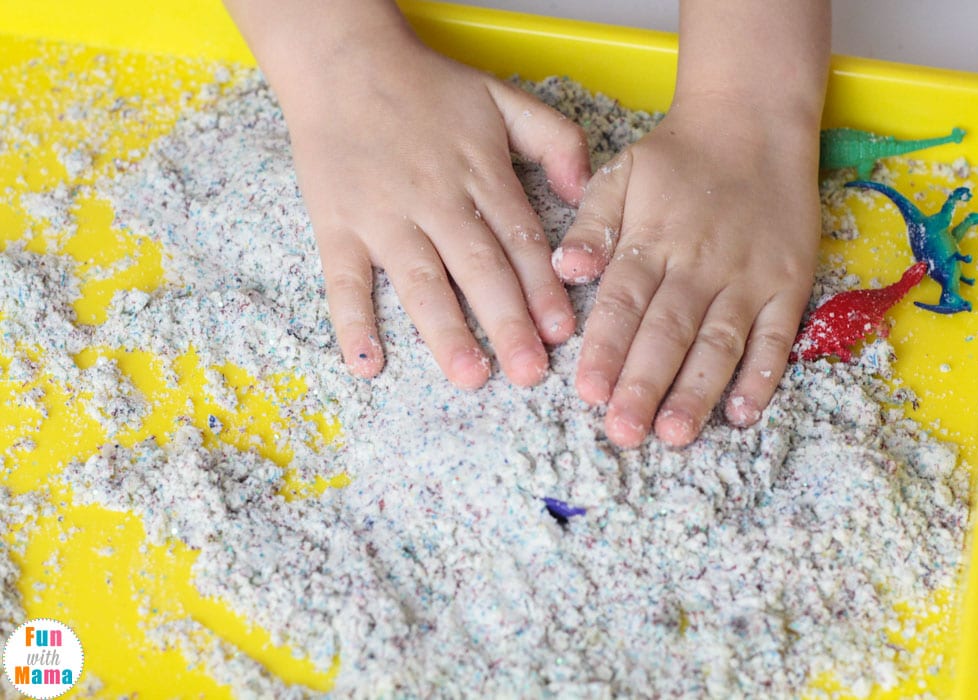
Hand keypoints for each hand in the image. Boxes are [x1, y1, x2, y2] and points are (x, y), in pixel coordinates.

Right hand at [283, 37, 589, 387]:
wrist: (344, 61)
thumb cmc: (427, 85)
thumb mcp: (504, 98)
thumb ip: (554, 140)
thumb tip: (581, 194)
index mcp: (481, 175)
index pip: (521, 240)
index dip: (544, 288)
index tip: (562, 332)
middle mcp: (437, 201)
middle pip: (479, 269)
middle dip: (508, 323)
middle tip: (530, 372)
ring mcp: (384, 216)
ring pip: (421, 281)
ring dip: (446, 331)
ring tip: (470, 374)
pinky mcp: (337, 225)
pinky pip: (344, 280)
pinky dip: (352, 323)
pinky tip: (367, 364)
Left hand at [553, 104, 820, 446]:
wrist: (753, 120)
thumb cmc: (678, 157)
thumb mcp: (621, 174)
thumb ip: (592, 225)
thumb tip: (565, 268)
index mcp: (651, 240)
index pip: (623, 302)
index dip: (605, 348)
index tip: (587, 392)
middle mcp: (699, 264)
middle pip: (668, 332)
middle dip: (643, 385)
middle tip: (623, 431)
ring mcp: (748, 277)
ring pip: (719, 341)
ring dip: (697, 391)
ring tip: (674, 434)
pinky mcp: (788, 283)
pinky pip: (775, 335)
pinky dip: (762, 375)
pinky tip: (742, 412)